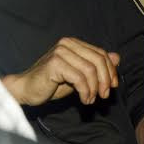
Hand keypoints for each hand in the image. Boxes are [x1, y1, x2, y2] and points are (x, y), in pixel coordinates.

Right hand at [2, 37, 119, 106]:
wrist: (26, 90)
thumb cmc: (51, 84)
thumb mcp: (79, 75)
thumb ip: (96, 66)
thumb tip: (117, 57)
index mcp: (73, 43)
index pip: (100, 53)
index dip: (110, 71)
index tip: (112, 87)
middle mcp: (67, 44)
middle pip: (98, 60)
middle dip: (105, 80)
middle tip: (104, 96)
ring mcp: (60, 52)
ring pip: (90, 69)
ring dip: (94, 88)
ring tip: (90, 99)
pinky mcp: (55, 63)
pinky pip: (79, 78)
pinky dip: (86, 91)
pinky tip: (84, 99)